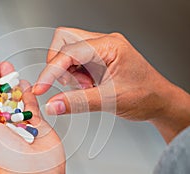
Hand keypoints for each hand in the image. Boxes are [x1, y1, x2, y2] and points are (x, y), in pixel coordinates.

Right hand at [33, 27, 189, 142]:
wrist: (159, 102)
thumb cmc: (144, 96)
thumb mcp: (109, 100)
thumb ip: (77, 102)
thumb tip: (52, 105)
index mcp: (110, 46)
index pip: (69, 51)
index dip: (51, 70)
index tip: (41, 87)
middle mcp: (104, 42)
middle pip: (64, 40)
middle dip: (58, 64)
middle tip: (69, 84)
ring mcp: (100, 49)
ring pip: (67, 51)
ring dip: (68, 72)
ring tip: (86, 88)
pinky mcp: (98, 58)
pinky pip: (75, 61)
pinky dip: (74, 75)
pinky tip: (88, 86)